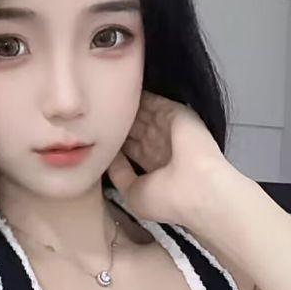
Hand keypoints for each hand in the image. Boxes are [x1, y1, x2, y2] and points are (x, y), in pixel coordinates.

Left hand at [106, 89, 246, 227]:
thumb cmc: (166, 198)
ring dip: (126, 108)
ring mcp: (169, 128)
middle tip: (96, 113)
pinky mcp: (175, 112)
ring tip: (104, 99)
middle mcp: (161, 145)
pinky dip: (139, 96)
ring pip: (142, 113)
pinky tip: (120, 91)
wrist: (196, 188)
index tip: (93, 134)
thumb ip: (119, 173)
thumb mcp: (132, 194)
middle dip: (117, 121)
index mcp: (154, 165)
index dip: (114, 140)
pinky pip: (153, 100)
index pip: (131, 146)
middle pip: (135, 127)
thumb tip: (109, 154)